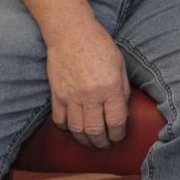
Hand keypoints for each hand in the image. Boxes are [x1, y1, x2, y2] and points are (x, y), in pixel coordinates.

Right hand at [44, 21, 130, 148]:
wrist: (71, 33)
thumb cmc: (99, 45)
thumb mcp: (119, 64)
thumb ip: (122, 89)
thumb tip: (122, 111)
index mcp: (110, 87)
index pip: (116, 121)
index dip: (118, 134)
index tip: (119, 138)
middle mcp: (90, 95)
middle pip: (96, 131)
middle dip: (102, 143)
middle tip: (106, 145)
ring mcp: (71, 97)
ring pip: (77, 130)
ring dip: (85, 141)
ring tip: (91, 142)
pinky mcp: (56, 95)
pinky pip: (60, 121)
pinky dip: (66, 130)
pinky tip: (73, 130)